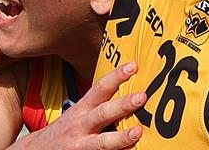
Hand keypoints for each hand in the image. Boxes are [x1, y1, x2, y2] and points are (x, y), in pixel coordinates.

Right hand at [12, 62, 145, 148]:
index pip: (100, 88)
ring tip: (138, 132)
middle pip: (103, 113)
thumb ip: (98, 104)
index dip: (116, 76)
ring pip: (102, 142)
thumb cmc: (66, 130)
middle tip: (142, 96)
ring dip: (121, 138)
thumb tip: (129, 92)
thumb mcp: (78, 113)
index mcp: (82, 109)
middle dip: (122, 105)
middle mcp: (81, 126)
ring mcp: (81, 146)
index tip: (133, 66)